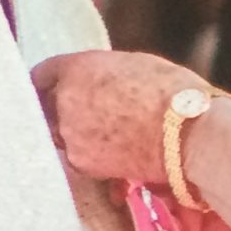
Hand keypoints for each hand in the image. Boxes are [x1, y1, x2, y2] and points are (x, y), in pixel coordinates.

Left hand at [31, 51, 208, 188]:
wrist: (187, 132)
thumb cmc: (173, 93)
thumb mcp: (134, 66)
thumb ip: (103, 74)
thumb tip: (99, 84)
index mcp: (76, 68)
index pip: (42, 74)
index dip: (48, 82)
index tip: (51, 88)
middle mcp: (64, 101)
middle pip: (47, 107)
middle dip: (61, 110)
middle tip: (85, 114)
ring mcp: (70, 135)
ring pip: (62, 135)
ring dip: (78, 135)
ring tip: (108, 135)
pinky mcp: (82, 164)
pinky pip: (79, 157)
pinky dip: (92, 156)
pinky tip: (117, 151)